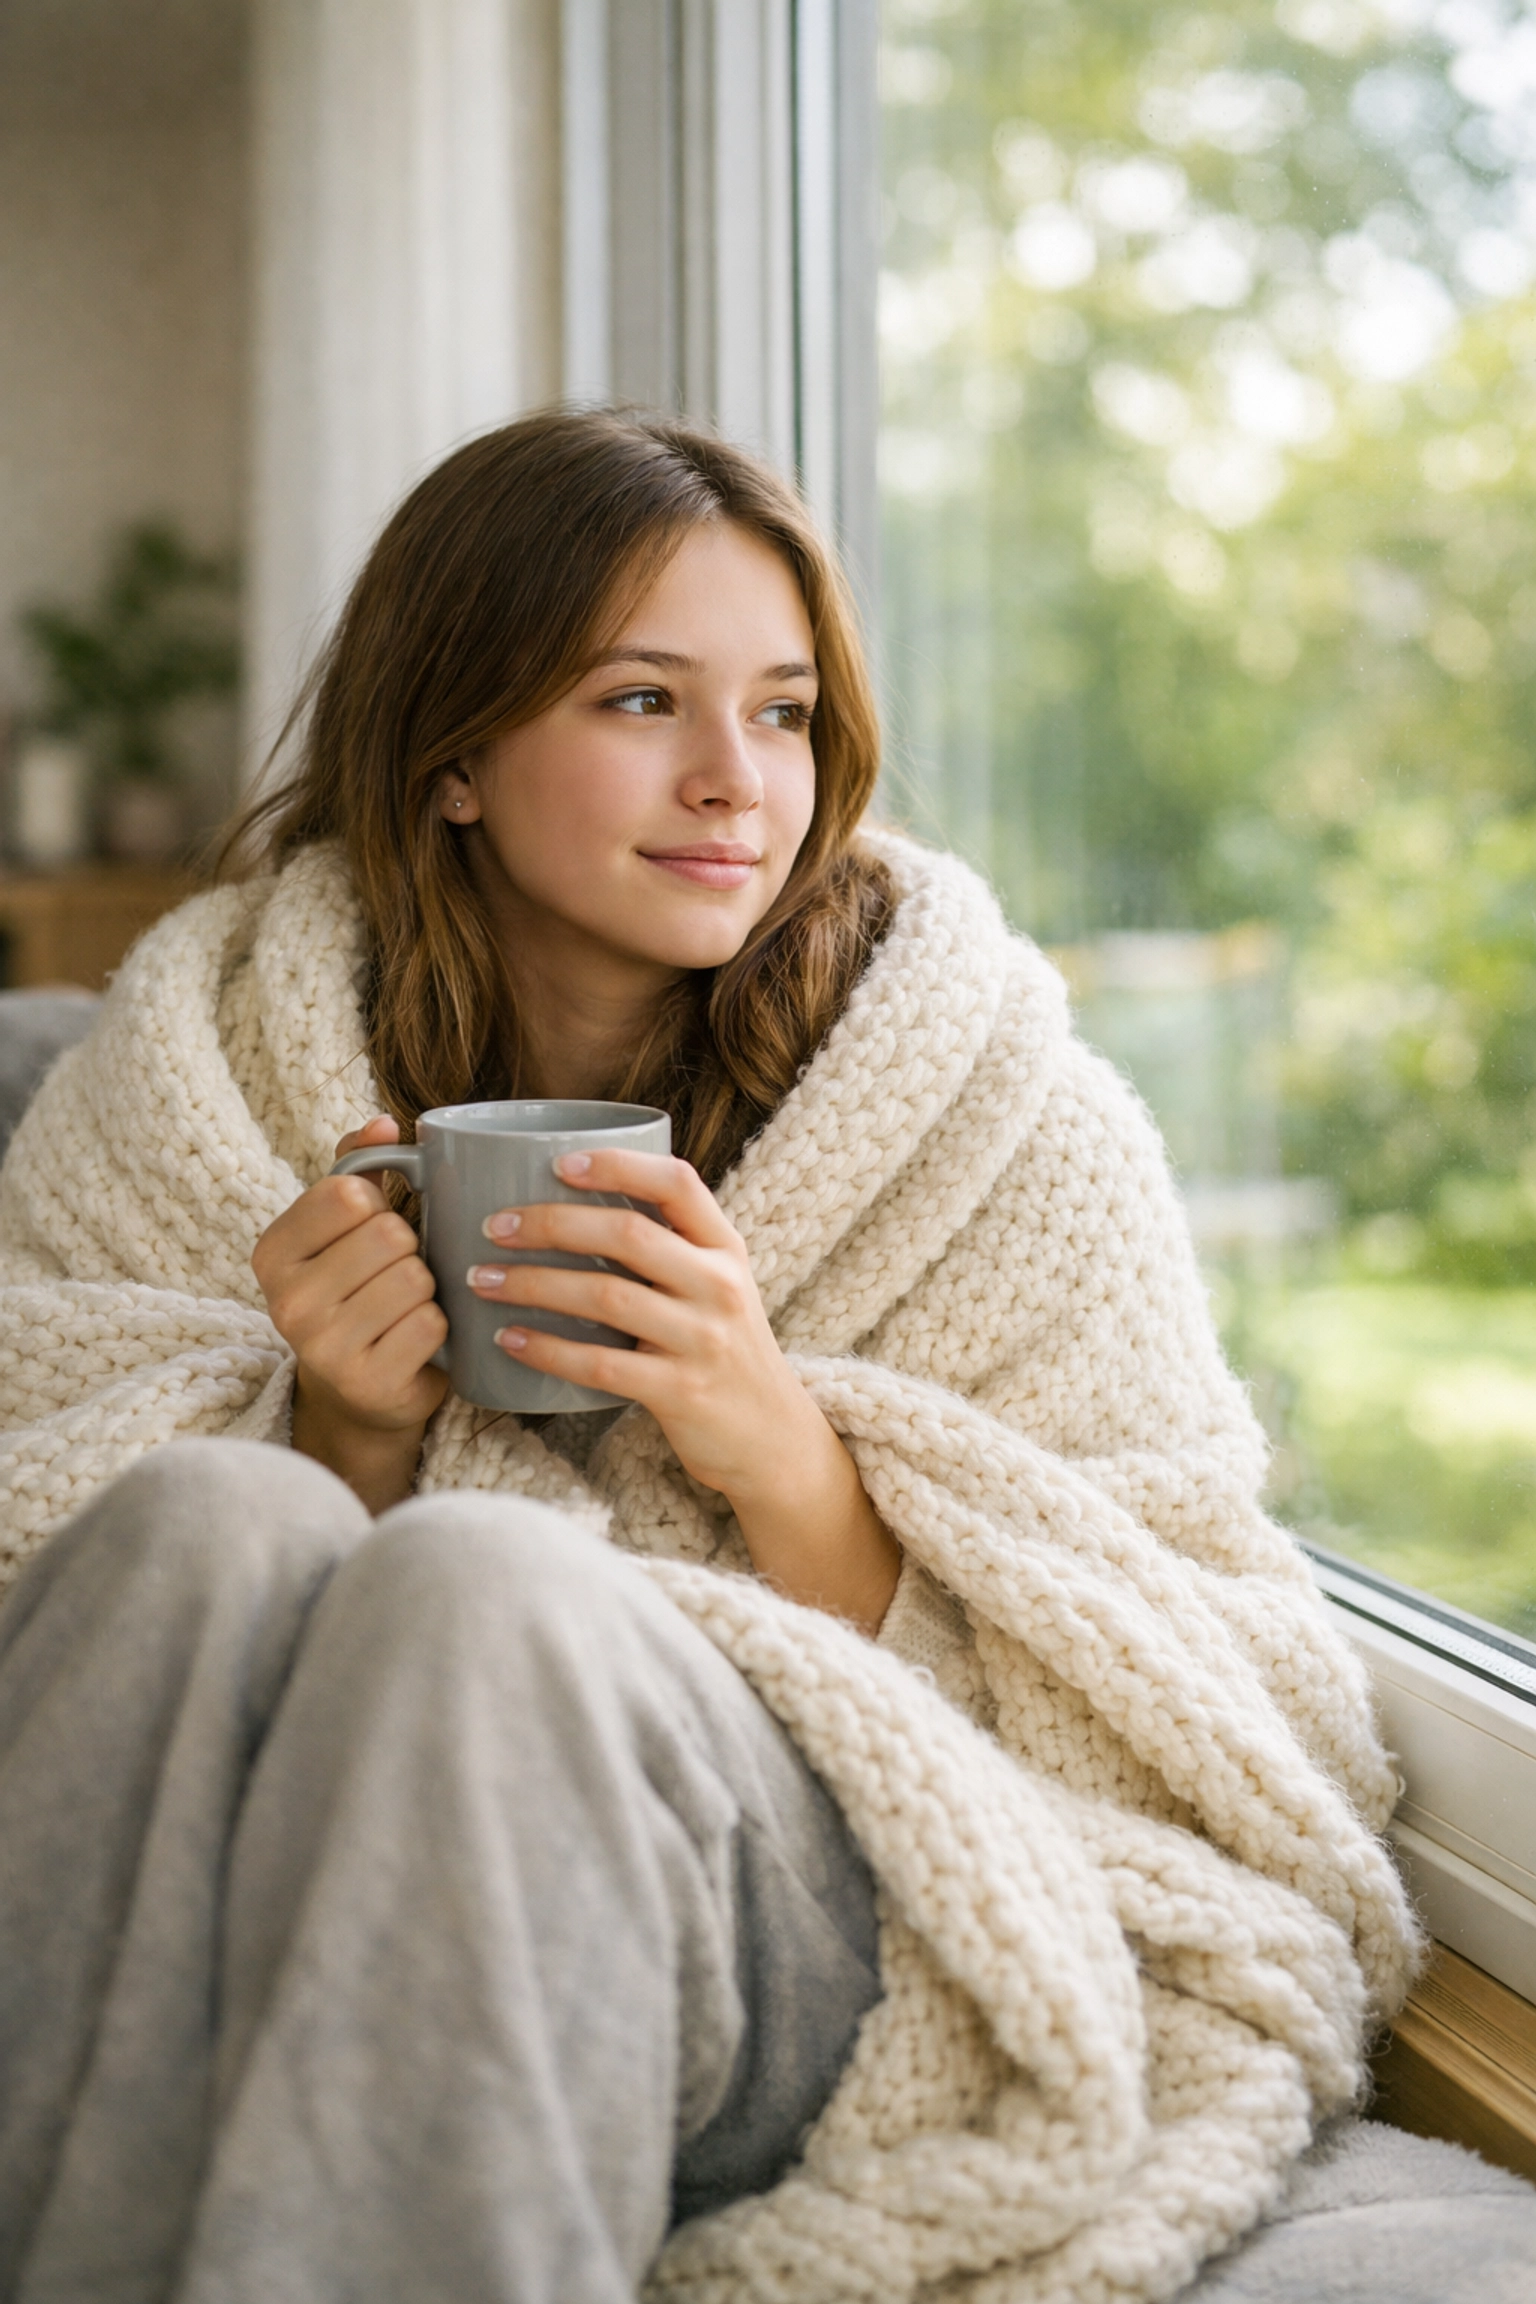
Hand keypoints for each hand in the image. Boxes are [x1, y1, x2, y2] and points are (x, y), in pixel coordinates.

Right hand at [252, 1115, 447, 1512]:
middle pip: (388, 1235)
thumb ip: (356, 1168)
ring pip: (414, 1278)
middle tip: (392, 1279)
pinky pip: (430, 1323)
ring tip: (402, 1310)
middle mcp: (284, 1302)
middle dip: (408, 1252)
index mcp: (272, 1252)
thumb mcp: (343, 1229)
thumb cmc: (357, 1293)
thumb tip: (385, 1123)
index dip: (378, 1208)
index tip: (367, 1236)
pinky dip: (439, 1328)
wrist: (360, 1394)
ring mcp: (321, 1348)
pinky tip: (415, 1342)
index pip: (350, 1193)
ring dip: (427, 1291)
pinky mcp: (366, 1383)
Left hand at [467, 1150, 900, 1631]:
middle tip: (495, 1226)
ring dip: (533, 1284)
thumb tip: (573, 1208)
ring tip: (483, 1280)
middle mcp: (720, 1285)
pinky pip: (600, 1363)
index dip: (617, 1166)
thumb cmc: (726, 1354)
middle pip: (627, 1234)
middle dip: (550, 1224)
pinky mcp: (681, 1391)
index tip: (559, 1163)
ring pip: (605, 1295)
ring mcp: (702, 1339)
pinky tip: (510, 1339)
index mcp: (725, 1249)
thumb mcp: (718, 1289)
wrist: (773, 1440)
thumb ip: (670, 1250)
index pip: (676, 1183)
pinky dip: (547, 1348)